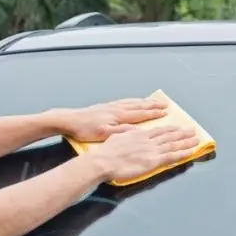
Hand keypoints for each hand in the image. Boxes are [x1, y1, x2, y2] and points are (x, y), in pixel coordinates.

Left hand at [48, 98, 167, 141]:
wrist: (70, 120)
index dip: (154, 113)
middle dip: (153, 105)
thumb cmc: (85, 130)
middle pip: (139, 105)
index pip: (140, 114)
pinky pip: (124, 101)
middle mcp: (117, 108)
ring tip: (154, 100)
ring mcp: (111, 106)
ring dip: (145, 101)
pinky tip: (134, 101)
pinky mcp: (106, 106)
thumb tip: (138, 131)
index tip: (165, 112)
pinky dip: (133, 100)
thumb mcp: (104, 134)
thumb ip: (122, 132)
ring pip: (132, 102)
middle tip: (165, 103)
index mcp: (118, 116)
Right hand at [91, 126, 198, 181]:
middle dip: (182, 133)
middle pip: (169, 136)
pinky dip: (183, 153)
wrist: (104, 160)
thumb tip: (133, 132)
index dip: (170, 129)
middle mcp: (148, 140)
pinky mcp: (153, 160)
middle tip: (192, 131)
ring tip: (196, 139)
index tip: (177, 127)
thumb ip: (127, 134)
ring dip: (186, 142)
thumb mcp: (117, 136)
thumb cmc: (106, 152)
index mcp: (139, 134)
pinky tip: (191, 151)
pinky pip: (172, 156)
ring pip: (173, 144)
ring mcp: (152, 150)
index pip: (158, 131)